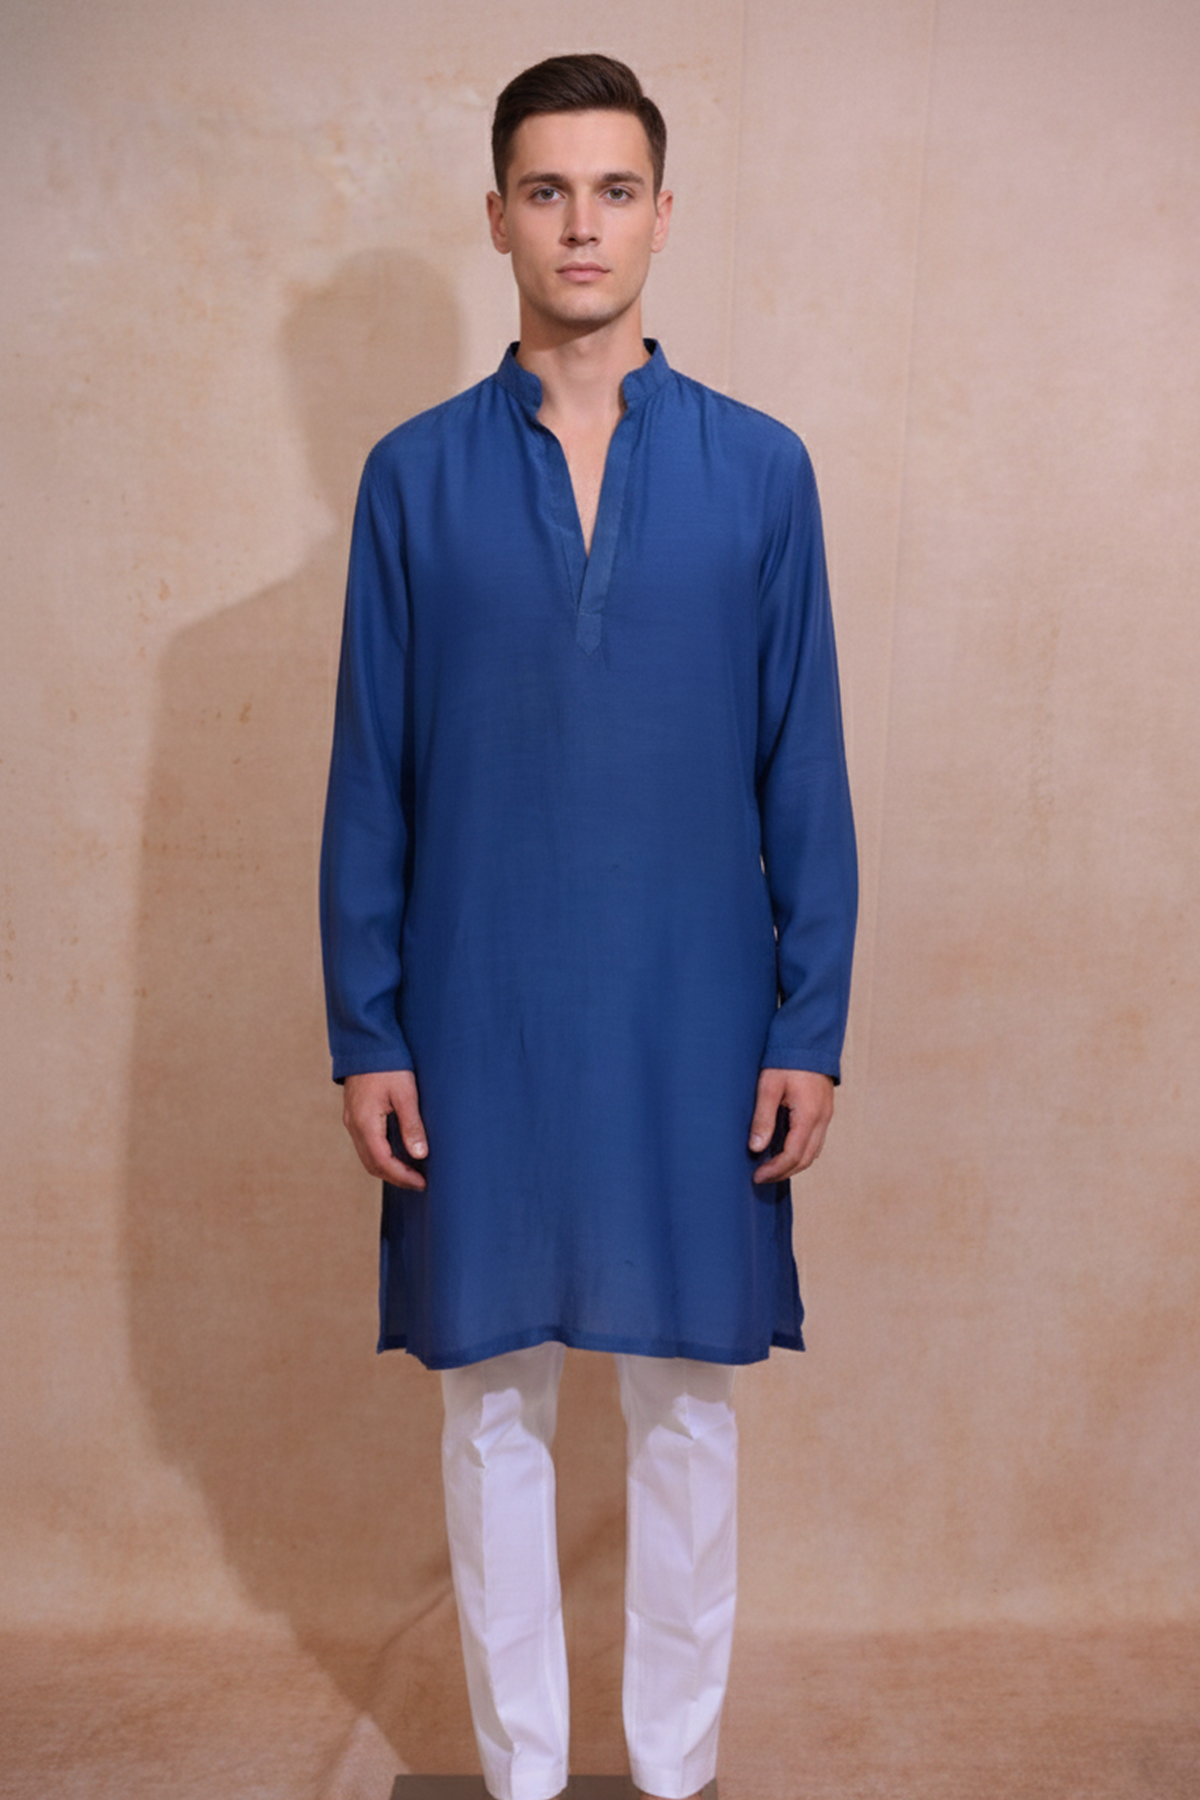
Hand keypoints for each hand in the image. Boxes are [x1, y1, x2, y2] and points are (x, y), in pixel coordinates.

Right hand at [342, 1069, 428, 1190]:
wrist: (367, 1043)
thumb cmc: (388, 1065)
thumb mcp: (405, 1094)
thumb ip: (412, 1125)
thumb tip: (419, 1155)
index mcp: (365, 1123)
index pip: (382, 1162)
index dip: (402, 1177)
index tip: (422, 1183)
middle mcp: (353, 1125)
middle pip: (372, 1164)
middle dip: (395, 1177)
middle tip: (418, 1183)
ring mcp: (351, 1120)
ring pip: (367, 1155)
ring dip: (387, 1168)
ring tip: (411, 1172)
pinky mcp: (354, 1114)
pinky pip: (365, 1144)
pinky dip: (381, 1155)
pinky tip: (397, 1153)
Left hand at [748, 1068, 833, 1183]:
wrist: (809, 1039)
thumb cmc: (786, 1060)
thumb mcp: (768, 1086)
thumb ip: (763, 1118)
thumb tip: (756, 1148)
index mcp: (809, 1116)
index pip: (793, 1155)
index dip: (775, 1170)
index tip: (757, 1176)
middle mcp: (822, 1119)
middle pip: (806, 1159)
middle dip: (784, 1172)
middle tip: (761, 1177)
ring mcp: (826, 1115)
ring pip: (813, 1152)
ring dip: (793, 1164)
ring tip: (771, 1168)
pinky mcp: (824, 1110)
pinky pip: (815, 1140)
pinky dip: (801, 1151)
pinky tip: (784, 1150)